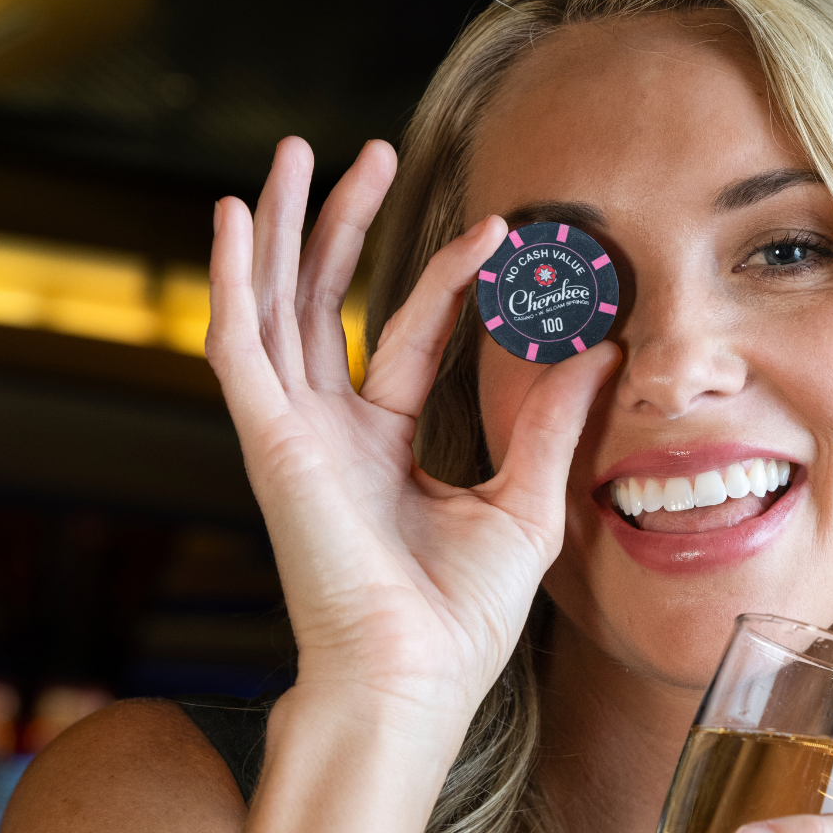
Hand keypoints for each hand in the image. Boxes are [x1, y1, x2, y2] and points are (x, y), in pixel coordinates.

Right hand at [208, 136, 619, 710]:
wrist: (413, 680)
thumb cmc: (460, 619)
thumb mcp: (525, 504)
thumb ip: (552, 422)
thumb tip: (598, 348)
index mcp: (380, 448)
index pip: (407, 337)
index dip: (444, 279)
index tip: (496, 232)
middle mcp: (328, 432)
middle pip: (324, 304)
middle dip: (340, 226)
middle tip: (367, 152)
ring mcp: (292, 433)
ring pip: (277, 306)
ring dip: (284, 229)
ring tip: (296, 153)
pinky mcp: (269, 441)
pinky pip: (240, 345)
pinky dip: (234, 278)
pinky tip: (238, 217)